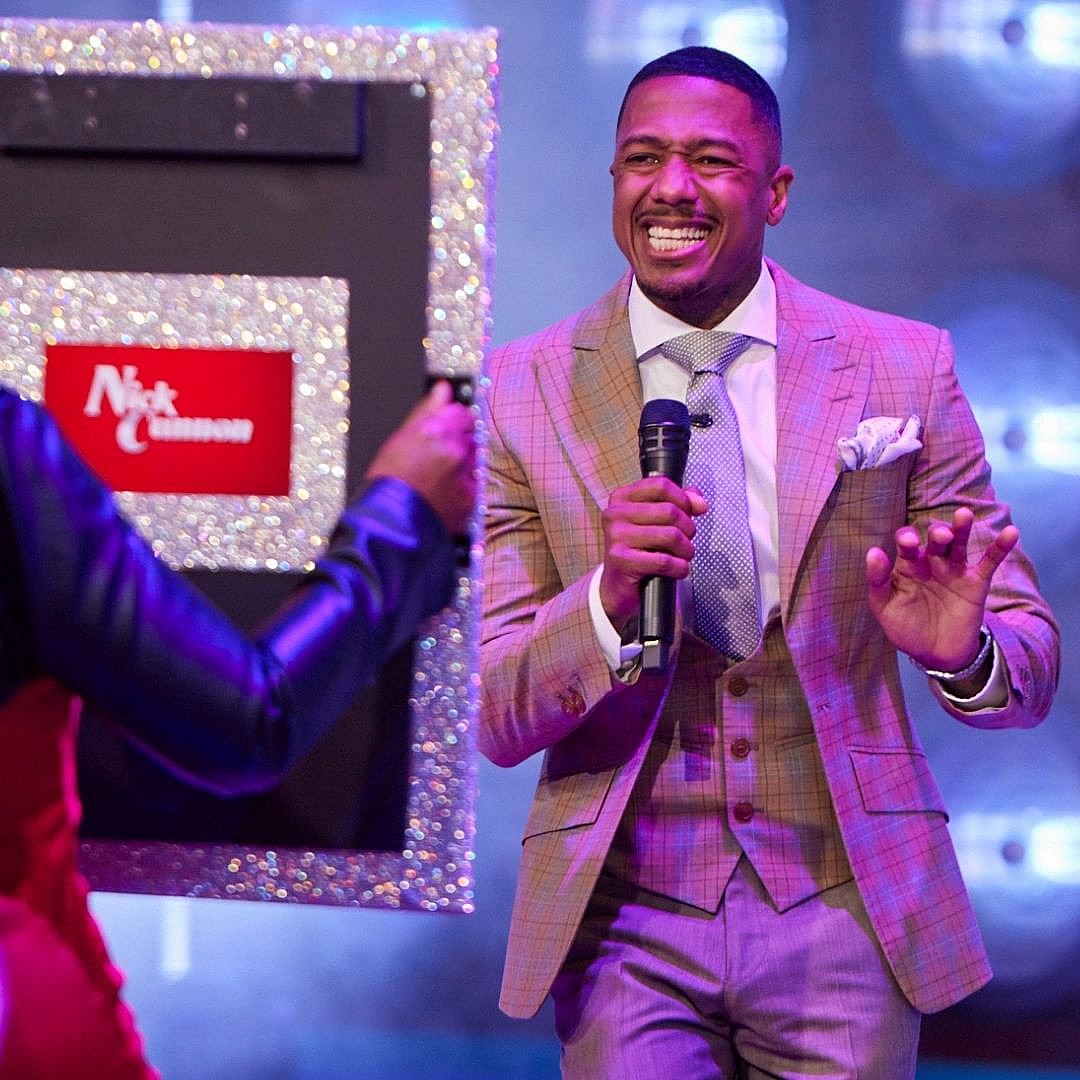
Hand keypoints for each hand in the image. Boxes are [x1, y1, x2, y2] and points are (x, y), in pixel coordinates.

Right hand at [365, 380, 475, 534]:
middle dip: (459, 443)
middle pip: (471, 435)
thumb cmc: (387, 481)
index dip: (455, 421)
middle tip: (437, 458)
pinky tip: (444, 493)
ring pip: (476, 459)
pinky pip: (476, 483)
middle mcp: (455, 450)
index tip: (448, 428)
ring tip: (437, 478)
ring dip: (464, 464)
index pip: (462, 413)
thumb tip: (443, 388)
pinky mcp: (472, 498)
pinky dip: (465, 486)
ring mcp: (466, 474)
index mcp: (436, 430)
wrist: (390, 524)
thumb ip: (427, 409)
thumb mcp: (401, 437)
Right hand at [599, 477, 706, 627]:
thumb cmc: (639, 549)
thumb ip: (680, 504)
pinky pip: (664, 560)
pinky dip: (679, 568)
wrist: (618, 584)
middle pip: (669, 511)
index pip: (660, 485)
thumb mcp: (656, 521)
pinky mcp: (621, 560)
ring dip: (686, 550)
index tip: (690, 512)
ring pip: (670, 536)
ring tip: (684, 555)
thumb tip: (699, 502)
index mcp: (622, 498)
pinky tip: (678, 569)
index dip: (683, 499)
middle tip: (687, 540)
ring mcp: (616, 537)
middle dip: (688, 529)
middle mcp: (615, 514)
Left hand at [865, 507, 1016, 671]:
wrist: (936, 654)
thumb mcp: (885, 608)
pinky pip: (990, 562)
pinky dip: (1000, 547)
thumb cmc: (906, 628)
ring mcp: (955, 570)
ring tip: (964, 515)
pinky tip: (1012, 532)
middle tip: (940, 537)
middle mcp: (931, 562)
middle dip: (937, 534)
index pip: (906, 544)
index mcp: (907, 565)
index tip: (909, 543)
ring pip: (959, 543)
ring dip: (962, 528)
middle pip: (935, 539)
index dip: (907, 539)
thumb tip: (873, 552)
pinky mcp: (976, 583)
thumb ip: (878, 581)